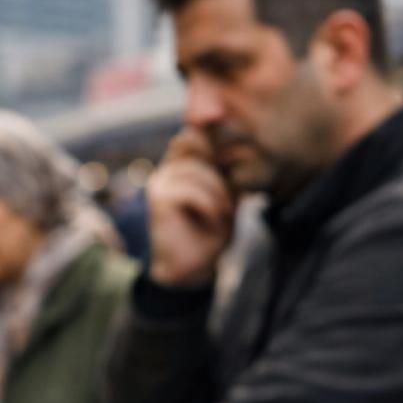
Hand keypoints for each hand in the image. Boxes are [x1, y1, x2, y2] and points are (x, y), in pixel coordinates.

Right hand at [147, 129, 234, 286]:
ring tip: (227, 212)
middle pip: (192, 140)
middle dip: (217, 161)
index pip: (194, 133)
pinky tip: (216, 219)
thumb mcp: (226, 195)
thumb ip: (226, 171)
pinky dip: (210, 205)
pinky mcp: (159, 199)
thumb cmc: (211, 232)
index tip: (236, 160)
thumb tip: (243, 148)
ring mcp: (160, 182)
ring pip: (196, 169)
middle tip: (233, 188)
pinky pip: (191, 190)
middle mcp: (167, 169)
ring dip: (219, 191)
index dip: (215, 137)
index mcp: (181, 165)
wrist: (192, 269)